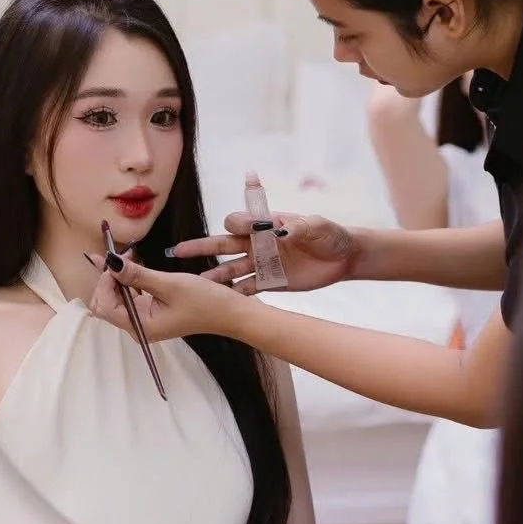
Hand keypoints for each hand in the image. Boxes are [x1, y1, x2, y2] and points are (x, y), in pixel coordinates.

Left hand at [88, 257, 249, 343]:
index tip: (116, 261)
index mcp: (140, 327)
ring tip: (127, 254)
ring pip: (115, 297)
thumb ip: (138, 274)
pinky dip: (127, 279)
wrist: (229, 313)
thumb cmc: (205, 302)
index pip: (104, 306)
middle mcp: (137, 327)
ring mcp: (143, 320)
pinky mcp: (149, 312)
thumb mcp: (170, 284)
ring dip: (116, 276)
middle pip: (104, 303)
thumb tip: (111, 262)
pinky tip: (131, 262)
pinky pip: (129, 295)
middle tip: (120, 255)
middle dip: (107, 278)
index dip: (105, 282)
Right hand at [166, 210, 359, 294]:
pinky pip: (247, 289)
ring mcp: (262, 263)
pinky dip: (233, 295)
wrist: (344, 257)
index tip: (238, 227)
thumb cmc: (331, 234)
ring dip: (214, 276)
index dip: (238, 224)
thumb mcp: (318, 227)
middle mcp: (258, 243)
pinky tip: (219, 302)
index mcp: (267, 224)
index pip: (242, 221)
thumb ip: (301, 227)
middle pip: (224, 244)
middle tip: (178, 251)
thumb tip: (283, 231)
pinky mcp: (269, 282)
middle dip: (201, 247)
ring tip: (196, 283)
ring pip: (231, 269)